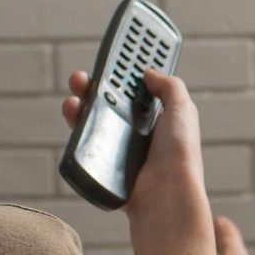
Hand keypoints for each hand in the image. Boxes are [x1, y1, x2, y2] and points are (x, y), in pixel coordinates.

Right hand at [62, 69, 212, 254]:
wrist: (165, 195)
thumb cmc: (179, 154)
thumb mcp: (182, 109)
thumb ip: (169, 85)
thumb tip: (149, 72)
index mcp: (158, 118)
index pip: (135, 90)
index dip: (122, 74)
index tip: (109, 59)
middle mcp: (138, 133)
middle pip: (109, 103)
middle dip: (94, 86)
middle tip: (82, 77)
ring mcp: (120, 149)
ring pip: (93, 121)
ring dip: (80, 105)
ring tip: (73, 98)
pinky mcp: (105, 166)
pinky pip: (85, 144)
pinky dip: (76, 128)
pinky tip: (73, 117)